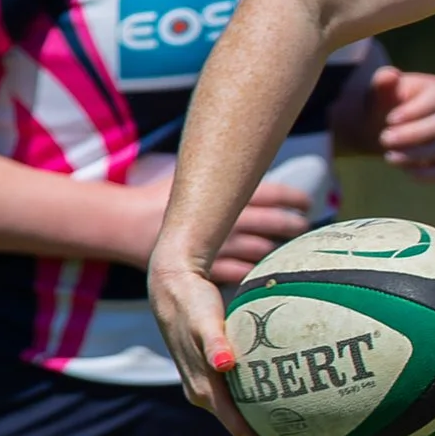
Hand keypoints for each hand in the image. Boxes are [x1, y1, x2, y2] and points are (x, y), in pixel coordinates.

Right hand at [125, 175, 313, 282]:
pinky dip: (257, 274)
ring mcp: (216, 246)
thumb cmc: (159, 198)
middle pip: (275, 222)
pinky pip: (242, 274)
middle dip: (295, 224)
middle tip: (305, 226)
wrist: (126, 225)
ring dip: (281, 251)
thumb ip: (218, 178)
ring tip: (292, 251)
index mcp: (222, 194)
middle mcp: (224, 219)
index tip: (307, 202)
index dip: (295, 198)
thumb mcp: (190, 179)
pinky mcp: (205, 270)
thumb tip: (247, 161)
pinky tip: (266, 273)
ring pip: (263, 250)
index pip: (273, 194)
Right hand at [148, 261, 281, 435]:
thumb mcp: (204, 322)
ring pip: (236, 412)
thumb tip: (224, 364)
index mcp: (202, 389)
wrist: (171, 291)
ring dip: (260, 423)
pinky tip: (277, 398)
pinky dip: (255, 402)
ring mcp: (203, 384)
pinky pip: (235, 395)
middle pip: (237, 424)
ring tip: (294, 428)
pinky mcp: (208, 373)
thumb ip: (215, 344)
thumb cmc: (193, 305)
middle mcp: (201, 392)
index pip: (235, 425)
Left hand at [341, 65, 434, 179]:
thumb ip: (383, 82)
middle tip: (384, 139)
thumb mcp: (379, 90)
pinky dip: (429, 174)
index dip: (415, 111)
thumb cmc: (382, 103)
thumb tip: (390, 75)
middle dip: (413, 134)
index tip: (389, 120)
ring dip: (416, 154)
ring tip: (387, 156)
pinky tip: (406, 172)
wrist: (379, 126)